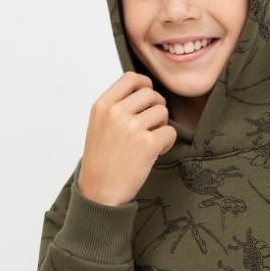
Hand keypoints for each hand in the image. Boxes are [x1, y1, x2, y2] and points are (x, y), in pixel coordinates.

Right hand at [79, 71, 176, 205]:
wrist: (99, 192)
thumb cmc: (101, 161)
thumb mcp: (99, 125)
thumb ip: (117, 106)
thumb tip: (144, 90)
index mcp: (102, 106)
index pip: (131, 78)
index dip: (146, 85)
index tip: (148, 98)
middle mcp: (116, 113)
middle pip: (151, 94)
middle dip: (156, 108)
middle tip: (150, 127)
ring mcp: (132, 127)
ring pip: (163, 112)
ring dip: (162, 126)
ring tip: (150, 142)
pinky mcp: (147, 144)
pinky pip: (170, 132)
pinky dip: (167, 143)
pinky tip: (155, 152)